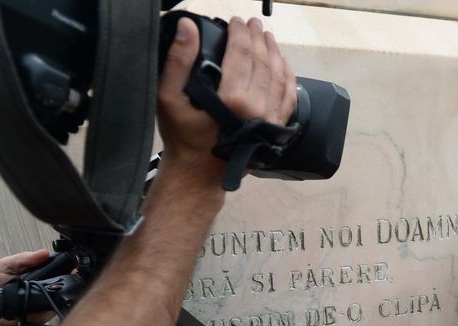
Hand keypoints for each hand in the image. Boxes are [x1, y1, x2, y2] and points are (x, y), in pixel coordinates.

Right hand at [158, 17, 296, 171]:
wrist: (200, 173)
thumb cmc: (182, 137)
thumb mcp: (168, 97)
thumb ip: (178, 60)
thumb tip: (188, 27)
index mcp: (232, 98)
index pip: (241, 52)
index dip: (240, 32)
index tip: (236, 21)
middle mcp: (256, 107)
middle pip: (263, 61)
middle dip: (258, 37)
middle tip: (253, 23)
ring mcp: (270, 118)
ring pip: (279, 76)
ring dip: (275, 52)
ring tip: (267, 37)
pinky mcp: (276, 128)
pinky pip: (289, 97)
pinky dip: (288, 76)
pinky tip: (284, 64)